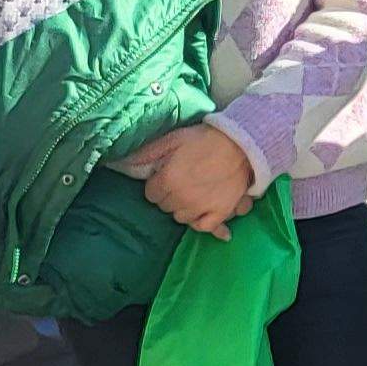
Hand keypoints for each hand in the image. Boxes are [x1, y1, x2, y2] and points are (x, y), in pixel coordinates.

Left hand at [122, 124, 256, 240]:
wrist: (240, 144)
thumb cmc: (204, 140)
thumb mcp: (173, 139)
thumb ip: (148, 152)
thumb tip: (126, 163)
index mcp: (168, 179)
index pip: (151, 194)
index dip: (157, 184)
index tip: (166, 175)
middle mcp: (182, 197)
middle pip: (165, 206)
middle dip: (169, 194)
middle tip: (182, 180)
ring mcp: (201, 207)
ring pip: (181, 217)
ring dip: (184, 206)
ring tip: (193, 192)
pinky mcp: (220, 212)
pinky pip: (203, 227)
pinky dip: (200, 220)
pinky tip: (202, 211)